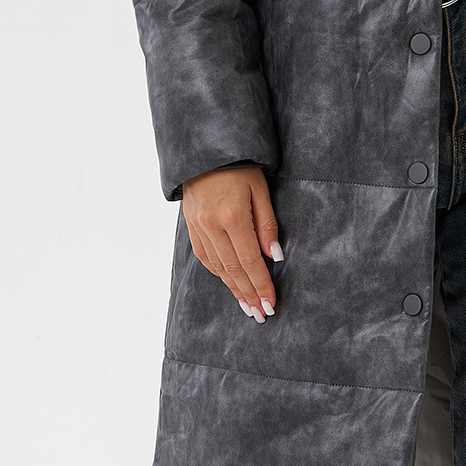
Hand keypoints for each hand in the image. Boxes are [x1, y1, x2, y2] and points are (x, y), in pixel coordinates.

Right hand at [181, 165, 281, 322]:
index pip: (250, 261)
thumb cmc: (239, 166)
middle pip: (233, 270)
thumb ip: (267, 223)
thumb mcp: (260, 188)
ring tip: (247, 306)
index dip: (261, 285)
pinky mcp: (190, 226)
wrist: (204, 150)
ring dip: (233, 290)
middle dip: (249, 295)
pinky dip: (218, 274)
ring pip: (217, 268)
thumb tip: (274, 256)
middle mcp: (212, 225)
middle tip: (261, 315)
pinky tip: (229, 284)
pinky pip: (205, 257)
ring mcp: (198, 227)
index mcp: (232, 216)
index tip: (271, 304)